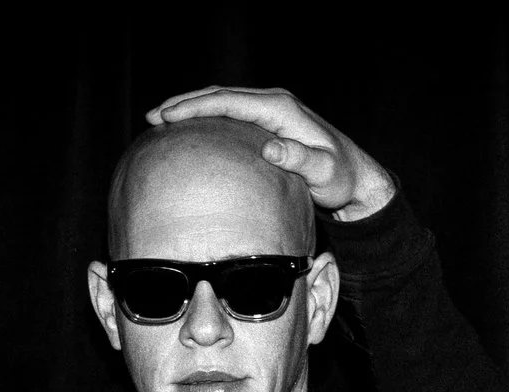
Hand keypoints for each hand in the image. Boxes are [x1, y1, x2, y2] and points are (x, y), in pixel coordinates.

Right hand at [146, 86, 398, 221]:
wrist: (356, 178)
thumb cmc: (341, 179)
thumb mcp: (324, 173)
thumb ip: (300, 160)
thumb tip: (271, 147)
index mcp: (281, 109)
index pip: (230, 101)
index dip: (196, 106)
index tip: (168, 115)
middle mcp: (274, 103)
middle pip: (221, 95)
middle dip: (184, 103)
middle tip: (152, 116)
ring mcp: (271, 111)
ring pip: (224, 101)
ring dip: (192, 107)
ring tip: (161, 119)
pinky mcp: (269, 123)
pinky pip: (231, 113)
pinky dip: (207, 117)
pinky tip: (189, 130)